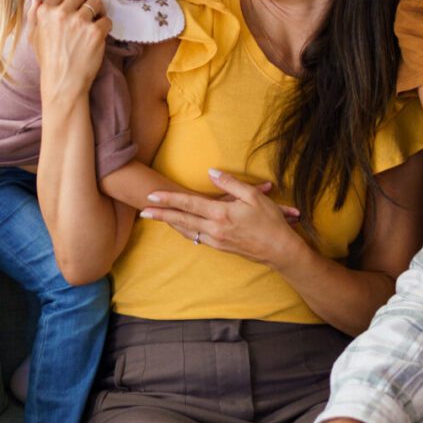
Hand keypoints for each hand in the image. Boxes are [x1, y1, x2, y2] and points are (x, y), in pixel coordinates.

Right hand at [29, 0, 108, 101]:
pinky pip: (106, 19)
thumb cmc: (49, 62)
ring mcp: (79, 22)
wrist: (63, 83)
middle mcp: (61, 14)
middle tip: (91, 4)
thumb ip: (34, 16)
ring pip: (96, 2)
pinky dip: (106, 25)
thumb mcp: (34, 38)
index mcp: (46, 12)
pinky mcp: (95, 32)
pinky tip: (100, 34)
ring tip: (97, 18)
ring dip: (99, 9)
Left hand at [140, 169, 301, 265]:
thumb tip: (212, 172)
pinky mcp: (220, 247)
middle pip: (181, 220)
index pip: (188, 204)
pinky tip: (180, 227)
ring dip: (171, 224)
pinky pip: (196, 237)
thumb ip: (230, 183)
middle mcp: (214, 229)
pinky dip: (185, 231)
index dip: (169, 199)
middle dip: (161, 215)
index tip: (151, 196)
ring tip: (157, 218)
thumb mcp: (253, 197)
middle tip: (143, 211)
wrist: (280, 251)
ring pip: (187, 231)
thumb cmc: (270, 222)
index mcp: (221, 214)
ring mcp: (216, 240)